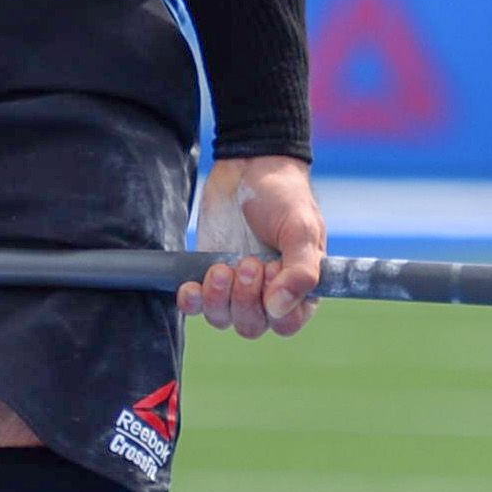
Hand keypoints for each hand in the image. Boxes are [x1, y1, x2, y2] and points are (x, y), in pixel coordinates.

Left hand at [181, 154, 323, 338]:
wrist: (249, 166)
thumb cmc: (284, 196)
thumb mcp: (301, 229)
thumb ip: (300, 271)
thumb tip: (278, 309)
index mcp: (299, 287)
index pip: (286, 324)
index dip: (275, 308)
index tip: (271, 271)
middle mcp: (267, 293)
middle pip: (251, 326)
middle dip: (244, 299)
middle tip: (247, 262)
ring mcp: (235, 286)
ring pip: (223, 319)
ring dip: (218, 298)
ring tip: (222, 266)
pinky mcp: (207, 274)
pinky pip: (196, 305)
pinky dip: (191, 301)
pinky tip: (191, 286)